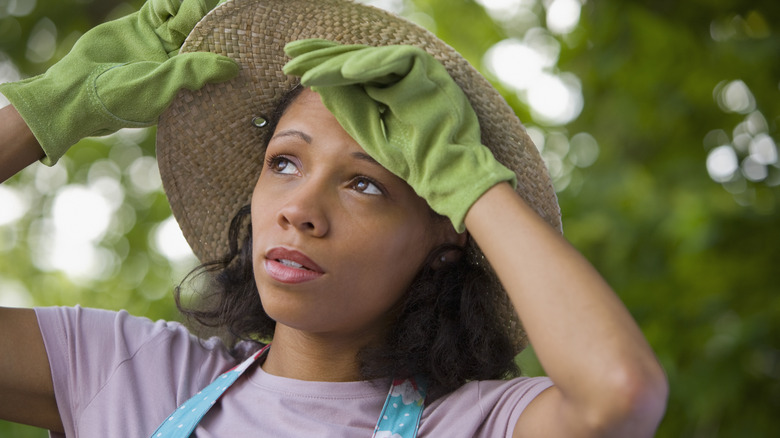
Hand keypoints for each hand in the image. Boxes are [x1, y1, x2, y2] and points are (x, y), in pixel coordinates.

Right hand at [0, 0, 237, 164]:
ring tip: (192, 5)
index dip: (223, 45)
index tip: (236, 32)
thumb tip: (235, 68)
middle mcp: (175, 61)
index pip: (212, 59)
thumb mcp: (163, 87)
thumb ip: (195, 72)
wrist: (76, 91)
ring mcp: (158, 42)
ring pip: (183, 19)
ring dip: (191, 9)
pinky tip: (174, 2)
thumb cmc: (122, 100)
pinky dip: (170, 2)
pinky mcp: (140, 26)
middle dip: (210, 22)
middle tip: (216, 11)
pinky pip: (160, 9)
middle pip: (202, 35)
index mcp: (186, 80)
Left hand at [283, 39, 515, 231]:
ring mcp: (413, 69)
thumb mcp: (371, 133)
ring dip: (337, 61)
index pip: (347, 69)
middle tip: (290, 53)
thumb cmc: (412, 160)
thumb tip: (320, 91)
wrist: (447, 173)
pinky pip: (394, 62)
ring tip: (308, 67)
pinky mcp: (427, 71)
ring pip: (368, 57)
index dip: (320, 66)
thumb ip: (351, 112)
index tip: (291, 67)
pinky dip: (371, 65)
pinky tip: (345, 72)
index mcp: (384, 87)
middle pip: (353, 57)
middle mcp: (397, 74)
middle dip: (320, 55)